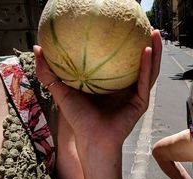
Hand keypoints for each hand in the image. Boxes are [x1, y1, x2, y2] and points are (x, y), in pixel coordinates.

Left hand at [33, 29, 161, 149]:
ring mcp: (136, 95)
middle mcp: (126, 88)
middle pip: (140, 62)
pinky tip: (147, 50)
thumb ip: (50, 72)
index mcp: (112, 84)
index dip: (125, 45)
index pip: (121, 61)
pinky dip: (148, 66)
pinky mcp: (141, 102)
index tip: (123, 28)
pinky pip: (145, 81)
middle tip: (144, 25)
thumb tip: (38, 49)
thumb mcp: (62, 91)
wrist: (92, 139)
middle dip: (145, 43)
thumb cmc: (79, 119)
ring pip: (149, 69)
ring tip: (154, 33)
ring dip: (154, 51)